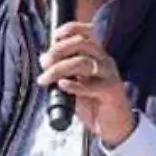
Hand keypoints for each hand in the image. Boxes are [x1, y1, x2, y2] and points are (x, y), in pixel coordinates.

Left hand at [38, 23, 136, 148]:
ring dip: (59, 69)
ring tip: (45, 79)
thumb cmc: (93, 104)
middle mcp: (104, 61)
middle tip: (44, 62)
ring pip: (83, 63)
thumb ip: (62, 71)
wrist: (112, 126)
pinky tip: (62, 85)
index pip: (87, 33)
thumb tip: (43, 58)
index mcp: (97, 56)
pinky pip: (91, 85)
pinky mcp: (111, 91)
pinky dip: (74, 84)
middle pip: (82, 44)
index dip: (71, 29)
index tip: (55, 35)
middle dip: (59, 50)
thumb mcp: (74, 83)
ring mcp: (109, 75)